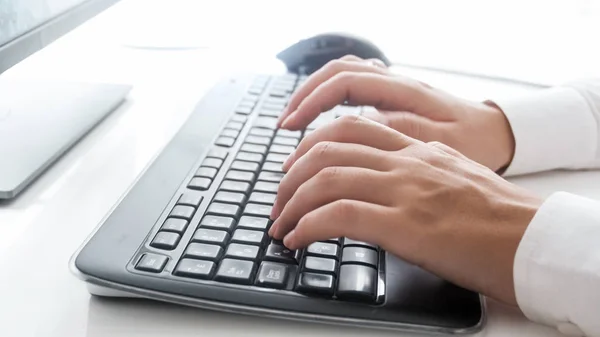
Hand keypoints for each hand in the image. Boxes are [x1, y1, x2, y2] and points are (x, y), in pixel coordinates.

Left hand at [269, 116, 541, 304]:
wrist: (533, 240)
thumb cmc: (499, 218)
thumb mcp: (453, 180)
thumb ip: (416, 175)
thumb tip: (383, 190)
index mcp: (418, 149)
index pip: (351, 127)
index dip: (312, 143)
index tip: (296, 166)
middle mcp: (406, 162)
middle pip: (328, 147)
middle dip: (291, 173)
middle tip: (279, 197)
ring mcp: (404, 190)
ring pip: (326, 177)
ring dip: (292, 201)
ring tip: (280, 222)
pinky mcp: (405, 226)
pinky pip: (338, 215)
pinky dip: (307, 225)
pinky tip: (297, 239)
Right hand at [277, 55, 514, 171]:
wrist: (498, 134)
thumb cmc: (475, 142)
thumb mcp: (444, 143)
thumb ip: (401, 133)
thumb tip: (357, 130)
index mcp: (405, 91)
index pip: (346, 81)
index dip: (313, 100)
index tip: (292, 126)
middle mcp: (394, 84)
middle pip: (336, 73)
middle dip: (304, 96)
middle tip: (284, 126)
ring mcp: (392, 90)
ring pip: (342, 78)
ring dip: (313, 96)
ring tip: (294, 124)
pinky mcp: (391, 102)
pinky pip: (352, 91)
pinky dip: (329, 102)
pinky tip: (320, 124)